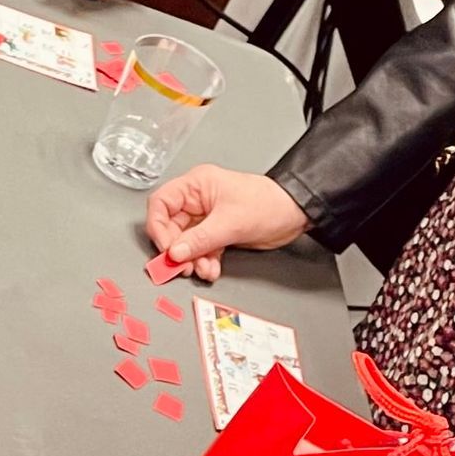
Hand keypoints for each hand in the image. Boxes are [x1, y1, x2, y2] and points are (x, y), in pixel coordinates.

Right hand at [144, 164, 307, 282]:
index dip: (158, 227)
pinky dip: (204, 261)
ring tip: (203, 269)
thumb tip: (175, 252)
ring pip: (186, 242)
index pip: (161, 203)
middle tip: (182, 266)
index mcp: (196, 185)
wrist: (296, 213)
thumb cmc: (268, 203)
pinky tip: (212, 270)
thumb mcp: (231, 222)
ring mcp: (207, 217)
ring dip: (192, 259)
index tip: (166, 249)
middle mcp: (198, 199)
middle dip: (177, 249)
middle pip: (171, 226)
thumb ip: (199, 239)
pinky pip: (201, 249)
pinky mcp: (217, 232)